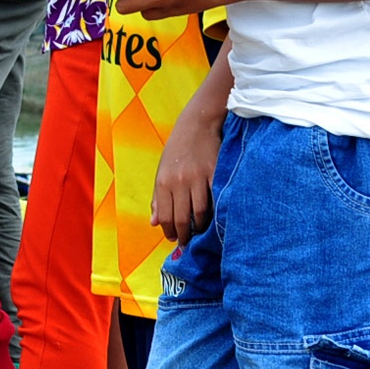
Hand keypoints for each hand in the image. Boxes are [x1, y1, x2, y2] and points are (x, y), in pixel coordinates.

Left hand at [152, 110, 223, 244]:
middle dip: (184, 235)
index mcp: (163, 182)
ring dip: (201, 228)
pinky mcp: (215, 174)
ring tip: (201, 233)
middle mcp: (178, 182)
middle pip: (181, 218)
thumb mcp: (162, 171)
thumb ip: (158, 198)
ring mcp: (197, 178)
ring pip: (200, 213)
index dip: (169, 232)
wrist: (196, 125)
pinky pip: (215, 200)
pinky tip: (215, 219)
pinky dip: (215, 213)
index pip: (164, 216)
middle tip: (188, 242)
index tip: (173, 239)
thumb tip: (154, 222)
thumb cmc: (178, 151)